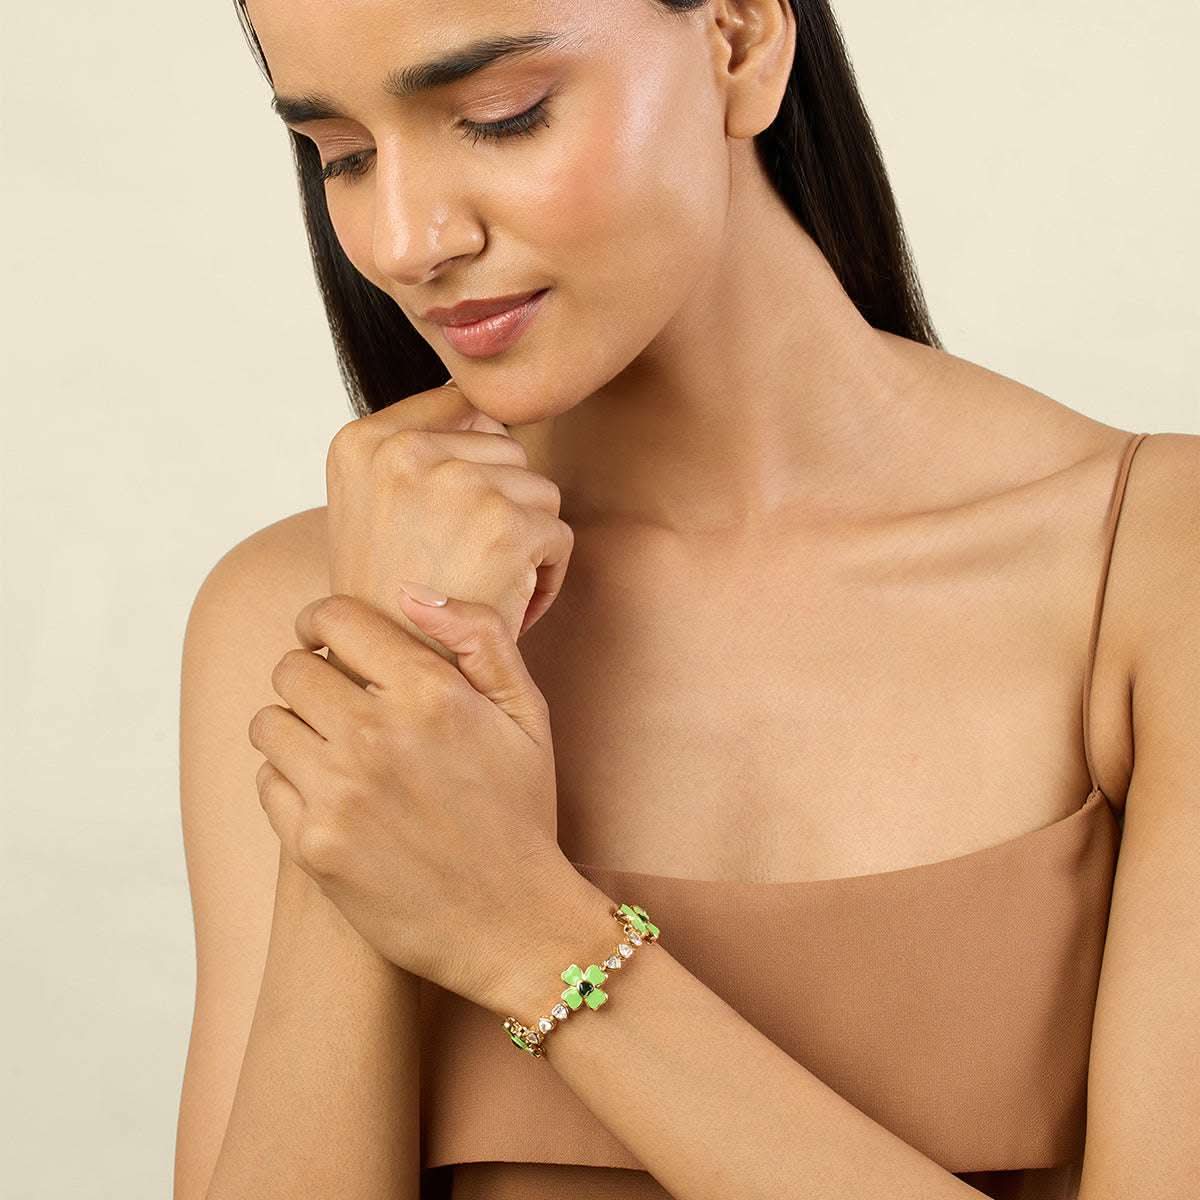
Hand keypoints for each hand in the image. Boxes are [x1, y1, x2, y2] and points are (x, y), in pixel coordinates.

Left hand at [249, 587, 574, 1010]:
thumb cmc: (521, 813)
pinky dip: (289, 781)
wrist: (514, 924)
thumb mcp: (527, 715)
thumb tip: (411, 591)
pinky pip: (268, 782)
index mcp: (430, 692)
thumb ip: (480, 637)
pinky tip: (329, 794)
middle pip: (291, 669)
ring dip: (293, 726)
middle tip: (334, 698)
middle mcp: (377, 735)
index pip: (334, 620)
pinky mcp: (314, 845)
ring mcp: (339, 792)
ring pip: (268, 723)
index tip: (328, 637)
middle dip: (310, 674)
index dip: (323, 620)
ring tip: (329, 746)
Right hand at [324, 381, 573, 658]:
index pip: (458, 406)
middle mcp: (404, 450)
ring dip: (525, 542)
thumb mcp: (375, 508)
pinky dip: (544, 578)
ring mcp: (455, 483)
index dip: (468, 468)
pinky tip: (502, 607)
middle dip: (500, 508)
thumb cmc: (390, 601)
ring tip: (480, 586)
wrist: (393, 678)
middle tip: (461, 566)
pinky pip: (558, 536)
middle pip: (506, 448)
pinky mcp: (505, 523)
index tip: (445, 522)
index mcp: (362, 441)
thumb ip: (418, 451)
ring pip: (538, 491)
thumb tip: (489, 408)